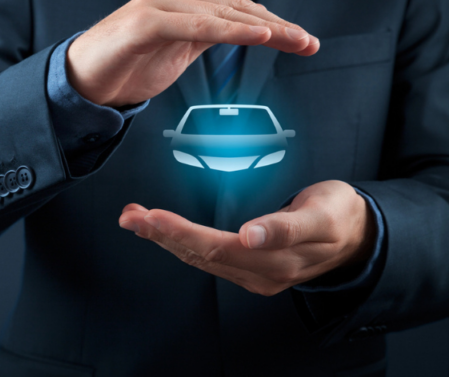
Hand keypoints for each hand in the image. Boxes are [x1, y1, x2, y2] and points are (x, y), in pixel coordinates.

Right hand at [67, 0, 319, 106]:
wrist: (80, 83)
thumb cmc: (124, 68)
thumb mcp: (175, 53)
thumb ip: (203, 39)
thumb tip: (240, 35)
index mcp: (180, 2)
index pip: (235, 9)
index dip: (273, 24)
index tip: (303, 42)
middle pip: (235, 8)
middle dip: (278, 27)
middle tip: (309, 43)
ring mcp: (157, 5)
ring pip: (220, 14)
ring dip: (262, 27)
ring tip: (293, 40)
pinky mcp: (146, 22)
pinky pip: (196, 25)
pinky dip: (229, 30)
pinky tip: (256, 35)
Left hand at [117, 181, 376, 295]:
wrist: (358, 234)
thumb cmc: (338, 215)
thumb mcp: (323, 213)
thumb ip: (288, 226)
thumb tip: (253, 234)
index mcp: (277, 259)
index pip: (218, 247)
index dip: (182, 233)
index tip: (153, 218)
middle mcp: (261, 272)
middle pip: (200, 255)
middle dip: (161, 235)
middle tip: (130, 216)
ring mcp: (254, 274)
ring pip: (199, 258)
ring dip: (163, 239)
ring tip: (134, 218)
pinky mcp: (250, 269)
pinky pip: (207, 258)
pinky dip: (179, 242)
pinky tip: (160, 231)